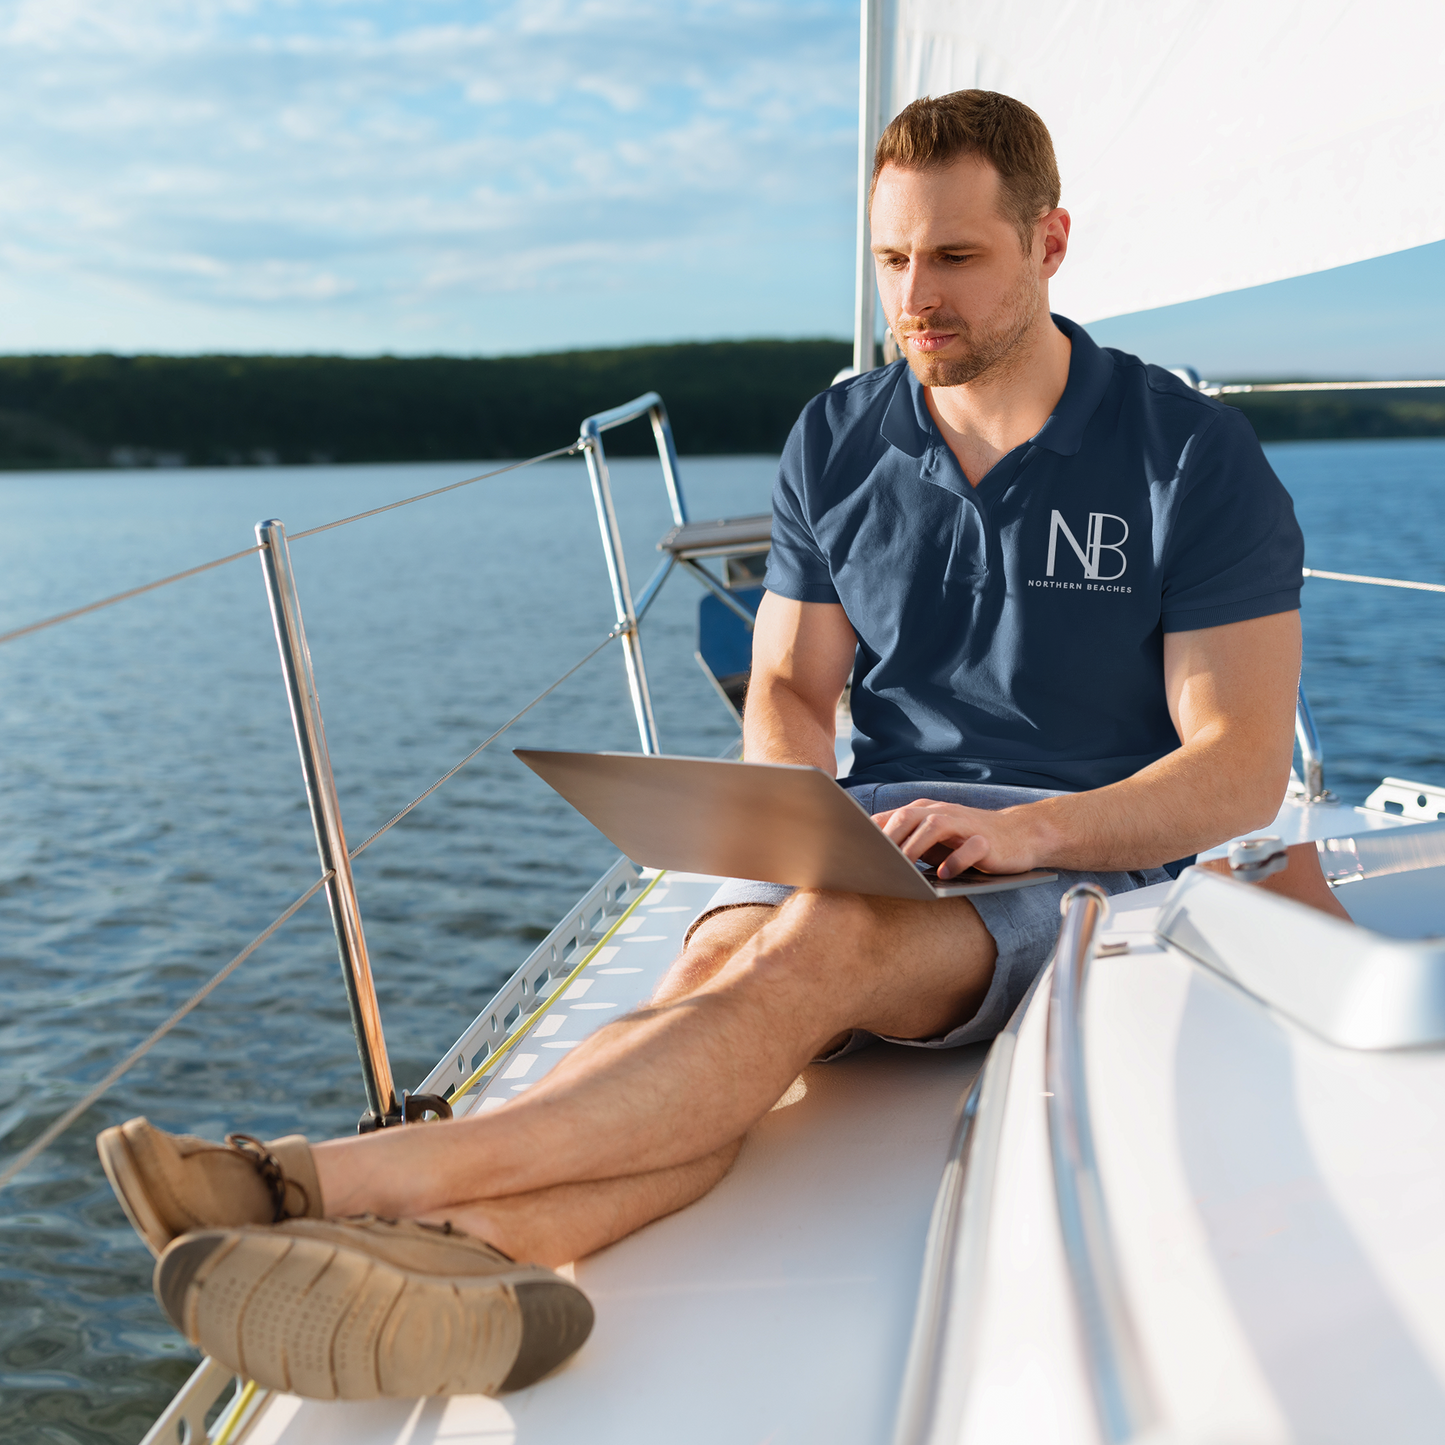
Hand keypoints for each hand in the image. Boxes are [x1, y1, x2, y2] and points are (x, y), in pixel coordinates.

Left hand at [872, 799, 1043, 877]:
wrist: (1019, 835)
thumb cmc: (968, 840)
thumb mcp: (935, 840)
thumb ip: (909, 844)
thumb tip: (872, 862)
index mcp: (927, 812)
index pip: (893, 816)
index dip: (871, 831)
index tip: (851, 850)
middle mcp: (943, 813)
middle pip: (909, 816)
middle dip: (889, 837)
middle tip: (872, 860)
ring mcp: (965, 824)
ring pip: (935, 825)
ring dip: (915, 846)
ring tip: (902, 867)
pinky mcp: (987, 841)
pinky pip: (970, 847)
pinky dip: (956, 860)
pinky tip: (945, 874)